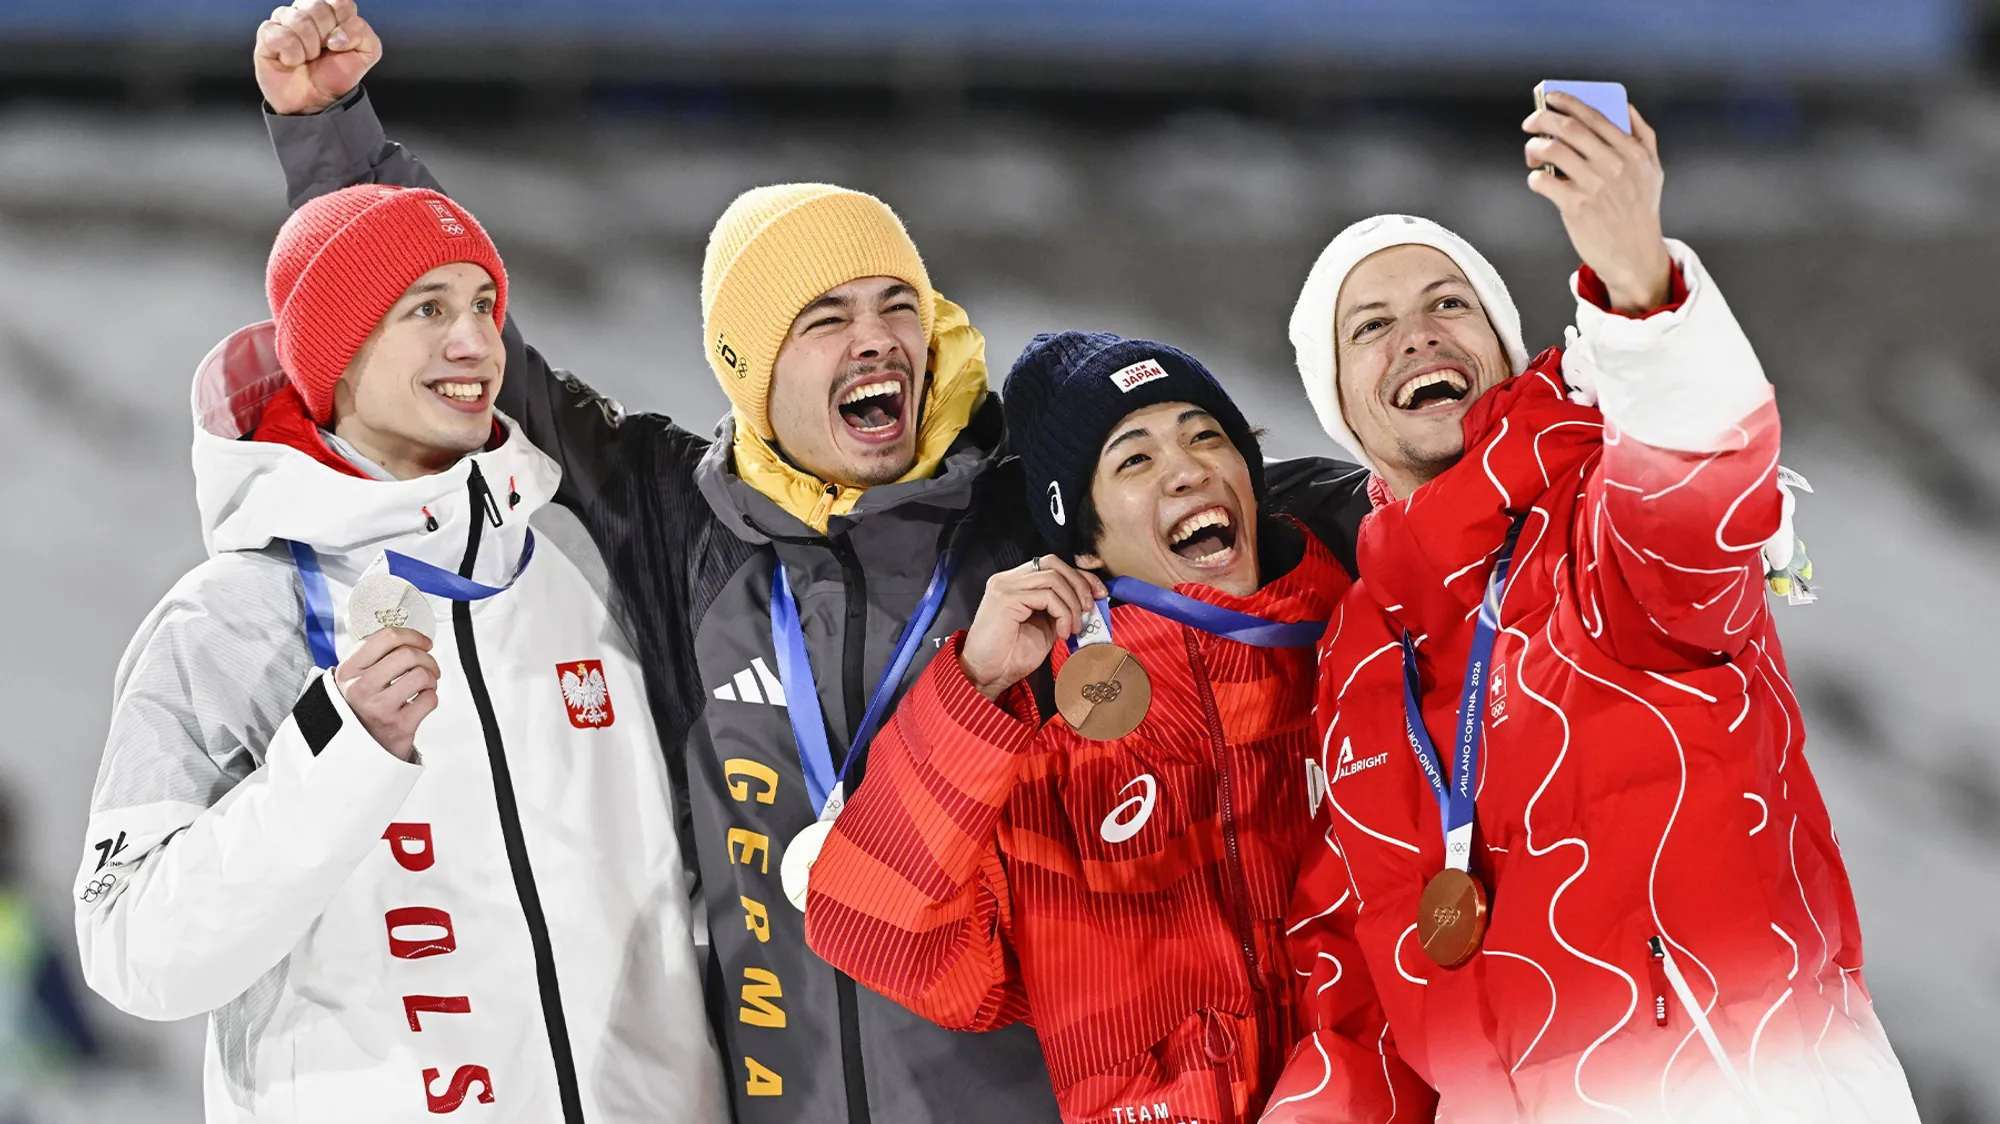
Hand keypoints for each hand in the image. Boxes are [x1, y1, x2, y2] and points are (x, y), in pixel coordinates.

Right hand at [255, 0, 381, 115]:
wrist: (317, 100)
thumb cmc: (336, 74)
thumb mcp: (366, 53)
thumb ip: (363, 33)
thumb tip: (337, 34)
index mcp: (330, 10)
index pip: (340, 2)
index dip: (344, 24)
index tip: (341, 43)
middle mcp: (305, 10)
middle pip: (318, 6)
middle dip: (325, 36)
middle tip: (323, 51)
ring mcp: (284, 20)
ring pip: (298, 20)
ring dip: (309, 48)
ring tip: (308, 58)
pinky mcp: (266, 34)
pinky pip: (281, 36)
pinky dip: (292, 55)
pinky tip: (292, 61)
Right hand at [334, 627, 438, 762]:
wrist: (357, 748)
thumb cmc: (360, 708)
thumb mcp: (353, 679)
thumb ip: (372, 656)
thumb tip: (408, 638)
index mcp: (349, 671)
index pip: (386, 638)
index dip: (413, 636)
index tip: (424, 642)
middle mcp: (360, 688)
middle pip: (408, 655)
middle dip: (427, 658)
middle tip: (428, 666)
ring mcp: (379, 708)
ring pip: (421, 675)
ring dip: (431, 678)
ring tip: (425, 685)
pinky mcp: (398, 727)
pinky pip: (430, 699)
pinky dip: (431, 697)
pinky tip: (421, 702)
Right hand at [960, 556, 1107, 701]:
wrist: (986, 675)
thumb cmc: (1011, 656)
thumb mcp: (1045, 628)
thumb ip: (1061, 610)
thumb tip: (1089, 602)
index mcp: (1016, 583)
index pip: (1053, 566)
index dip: (1080, 576)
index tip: (1099, 594)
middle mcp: (1008, 579)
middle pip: (1054, 563)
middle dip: (1079, 583)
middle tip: (1090, 609)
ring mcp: (1005, 586)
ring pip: (1053, 579)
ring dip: (1072, 604)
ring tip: (1073, 628)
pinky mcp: (1006, 598)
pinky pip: (1047, 596)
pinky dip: (1062, 613)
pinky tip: (1062, 633)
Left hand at [1523, 95, 1672, 312]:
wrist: (1635, 255)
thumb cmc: (1640, 210)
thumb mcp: (1653, 169)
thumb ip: (1642, 135)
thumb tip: (1625, 106)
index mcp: (1632, 150)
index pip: (1593, 115)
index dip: (1566, 101)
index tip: (1550, 97)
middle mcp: (1614, 164)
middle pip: (1567, 127)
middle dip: (1541, 118)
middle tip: (1530, 123)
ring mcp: (1594, 185)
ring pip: (1551, 150)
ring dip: (1534, 148)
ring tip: (1533, 154)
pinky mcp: (1575, 207)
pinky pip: (1542, 181)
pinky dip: (1534, 178)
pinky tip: (1539, 182)